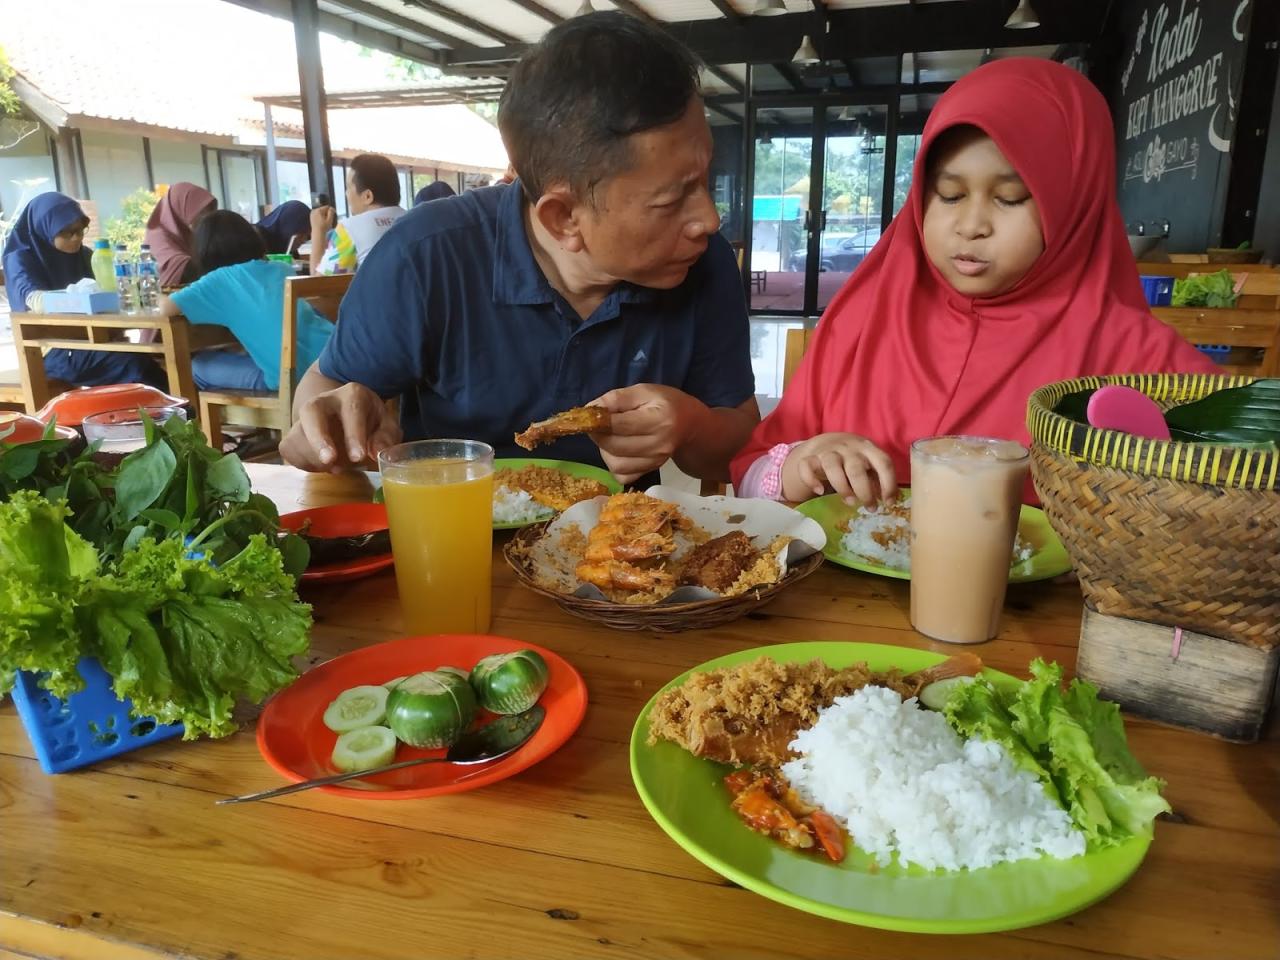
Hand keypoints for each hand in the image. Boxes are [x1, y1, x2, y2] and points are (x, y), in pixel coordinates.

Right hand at [280, 382, 400, 472]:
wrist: (347, 413)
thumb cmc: (370, 420)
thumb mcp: (386, 425)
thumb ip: (386, 437)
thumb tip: (376, 452)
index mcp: (352, 395)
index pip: (351, 410)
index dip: (353, 434)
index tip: (358, 457)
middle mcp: (324, 400)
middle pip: (311, 412)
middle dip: (318, 438)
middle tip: (329, 460)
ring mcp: (305, 416)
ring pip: (297, 434)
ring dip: (314, 458)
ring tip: (336, 468)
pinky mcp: (294, 432)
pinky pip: (289, 448)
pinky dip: (303, 462)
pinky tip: (321, 466)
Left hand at [309, 206, 335, 233]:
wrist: (317, 233)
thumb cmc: (324, 227)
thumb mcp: (329, 220)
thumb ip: (331, 212)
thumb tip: (331, 208)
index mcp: (318, 210)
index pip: (327, 207)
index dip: (331, 210)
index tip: (333, 215)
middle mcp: (314, 210)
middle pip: (323, 209)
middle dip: (327, 213)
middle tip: (329, 219)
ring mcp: (312, 214)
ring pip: (320, 212)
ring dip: (324, 215)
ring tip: (325, 221)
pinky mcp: (311, 217)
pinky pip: (317, 215)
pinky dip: (320, 217)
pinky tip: (322, 222)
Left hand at [589, 384, 701, 484]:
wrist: (691, 426)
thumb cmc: (666, 404)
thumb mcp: (644, 391)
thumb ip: (616, 398)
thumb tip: (589, 410)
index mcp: (660, 419)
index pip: (619, 425)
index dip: (598, 420)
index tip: (589, 415)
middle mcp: (659, 445)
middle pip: (614, 446)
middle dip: (598, 435)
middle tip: (597, 424)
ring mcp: (655, 462)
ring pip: (615, 464)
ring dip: (604, 450)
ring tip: (609, 436)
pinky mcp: (650, 471)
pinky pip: (622, 475)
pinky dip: (613, 464)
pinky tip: (618, 450)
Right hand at [781, 432, 895, 504]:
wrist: (827, 442)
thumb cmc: (853, 458)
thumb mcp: (868, 463)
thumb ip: (877, 479)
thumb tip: (889, 501)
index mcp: (868, 448)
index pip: (883, 462)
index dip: (888, 484)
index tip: (889, 503)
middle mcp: (848, 448)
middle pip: (856, 469)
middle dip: (864, 491)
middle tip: (869, 507)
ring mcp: (828, 451)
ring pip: (831, 466)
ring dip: (842, 487)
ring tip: (850, 502)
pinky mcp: (811, 457)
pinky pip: (806, 466)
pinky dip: (811, 480)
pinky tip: (819, 491)